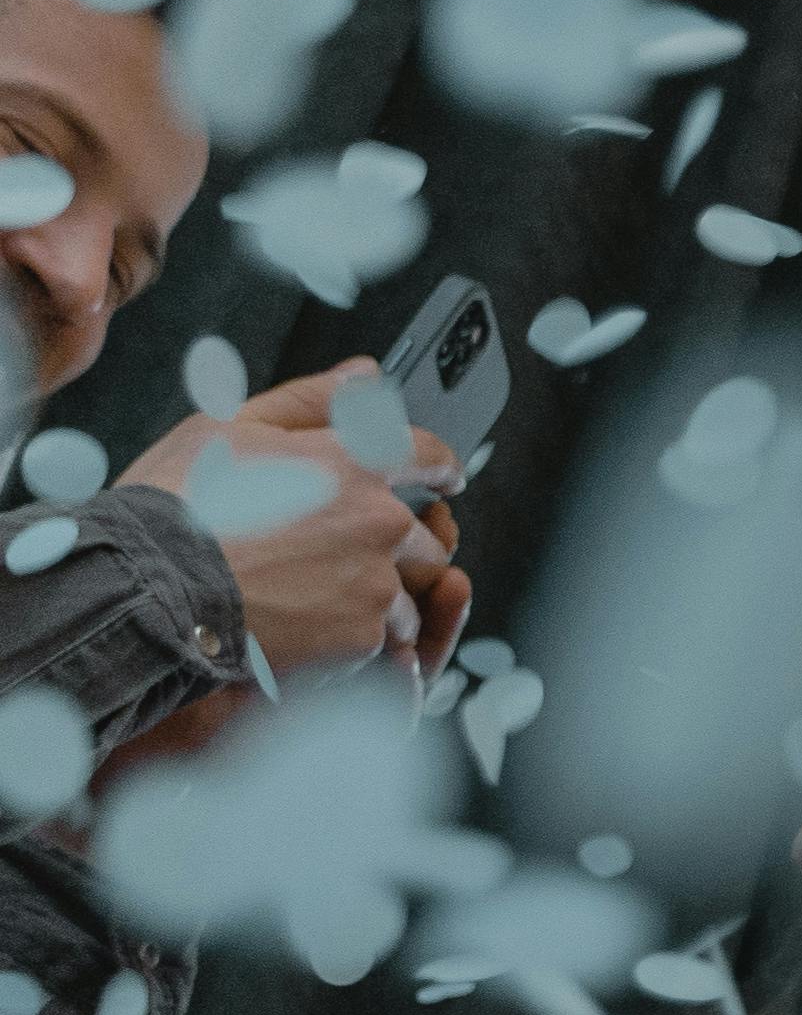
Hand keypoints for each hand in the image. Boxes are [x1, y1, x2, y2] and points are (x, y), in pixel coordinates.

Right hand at [120, 367, 458, 681]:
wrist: (144, 590)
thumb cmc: (173, 506)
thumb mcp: (227, 427)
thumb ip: (308, 400)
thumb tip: (363, 374)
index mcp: (355, 462)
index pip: (429, 455)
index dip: (439, 467)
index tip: (444, 480)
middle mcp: (380, 522)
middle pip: (423, 535)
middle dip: (396, 543)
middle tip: (343, 555)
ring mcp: (375, 583)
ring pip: (407, 593)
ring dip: (379, 597)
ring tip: (317, 601)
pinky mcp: (361, 637)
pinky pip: (382, 640)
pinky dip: (356, 639)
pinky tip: (310, 631)